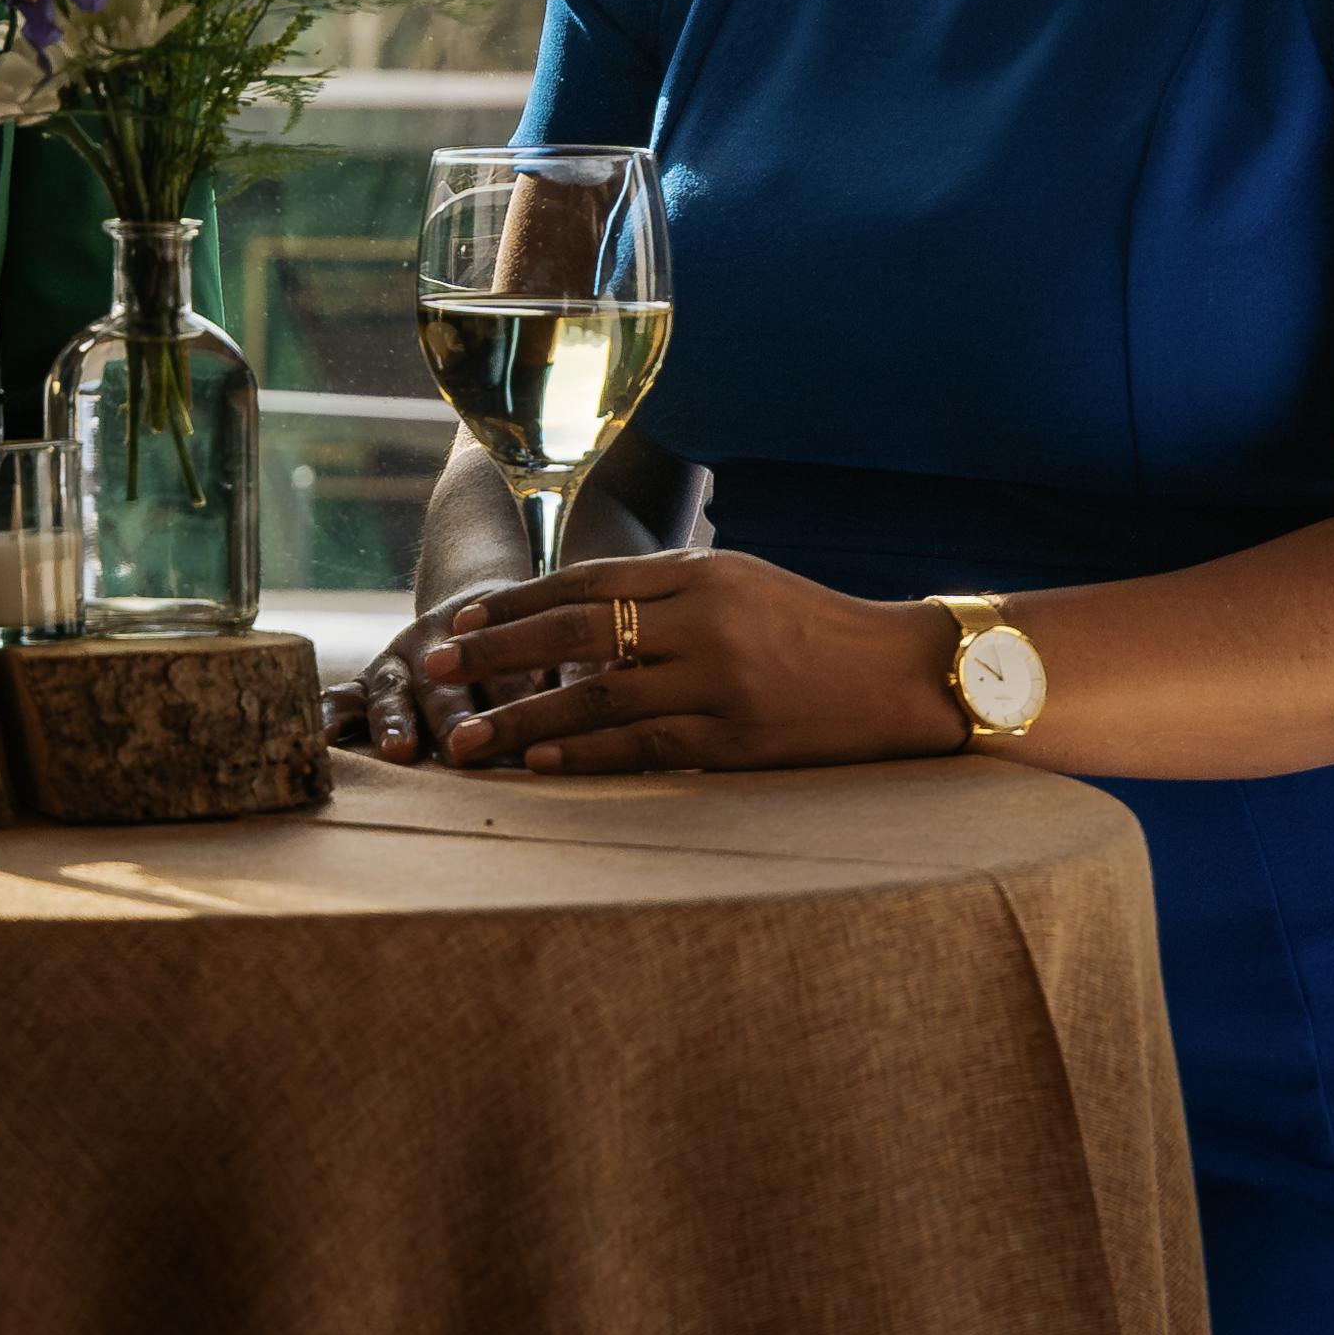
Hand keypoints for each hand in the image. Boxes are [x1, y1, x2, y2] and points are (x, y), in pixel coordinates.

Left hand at [415, 549, 962, 778]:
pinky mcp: (735, 740)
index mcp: (700, 573)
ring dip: (522, 718)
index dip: (516, 604)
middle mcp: (703, 620)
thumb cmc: (812, 626)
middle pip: (576, 632)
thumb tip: (579, 609)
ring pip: (597, 695)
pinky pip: (644, 746)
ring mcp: (718, 682)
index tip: (459, 623)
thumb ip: (666, 590)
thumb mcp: (740, 582)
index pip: (586, 581)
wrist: (900, 676)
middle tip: (433, 669)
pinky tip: (540, 761)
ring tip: (466, 739)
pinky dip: (585, 753)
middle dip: (495, 653)